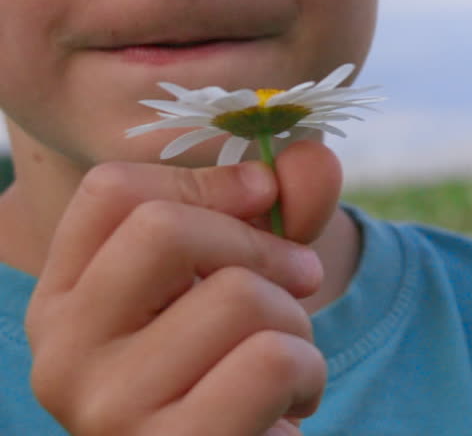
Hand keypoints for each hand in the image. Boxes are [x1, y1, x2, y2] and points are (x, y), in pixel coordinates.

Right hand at [25, 141, 341, 435]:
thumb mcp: (245, 276)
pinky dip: (309, 373)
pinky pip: (273, 360)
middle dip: (263, 246)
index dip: (207, 180)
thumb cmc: (239, 368)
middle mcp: (63, 356)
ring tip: (283, 363)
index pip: (112, 190)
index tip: (264, 196)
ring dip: (297, 322)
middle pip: (164, 229)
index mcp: (65, 302)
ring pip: (239, 296)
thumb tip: (312, 157)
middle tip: (300, 278)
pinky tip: (290, 406)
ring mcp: (108, 409)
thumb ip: (280, 206)